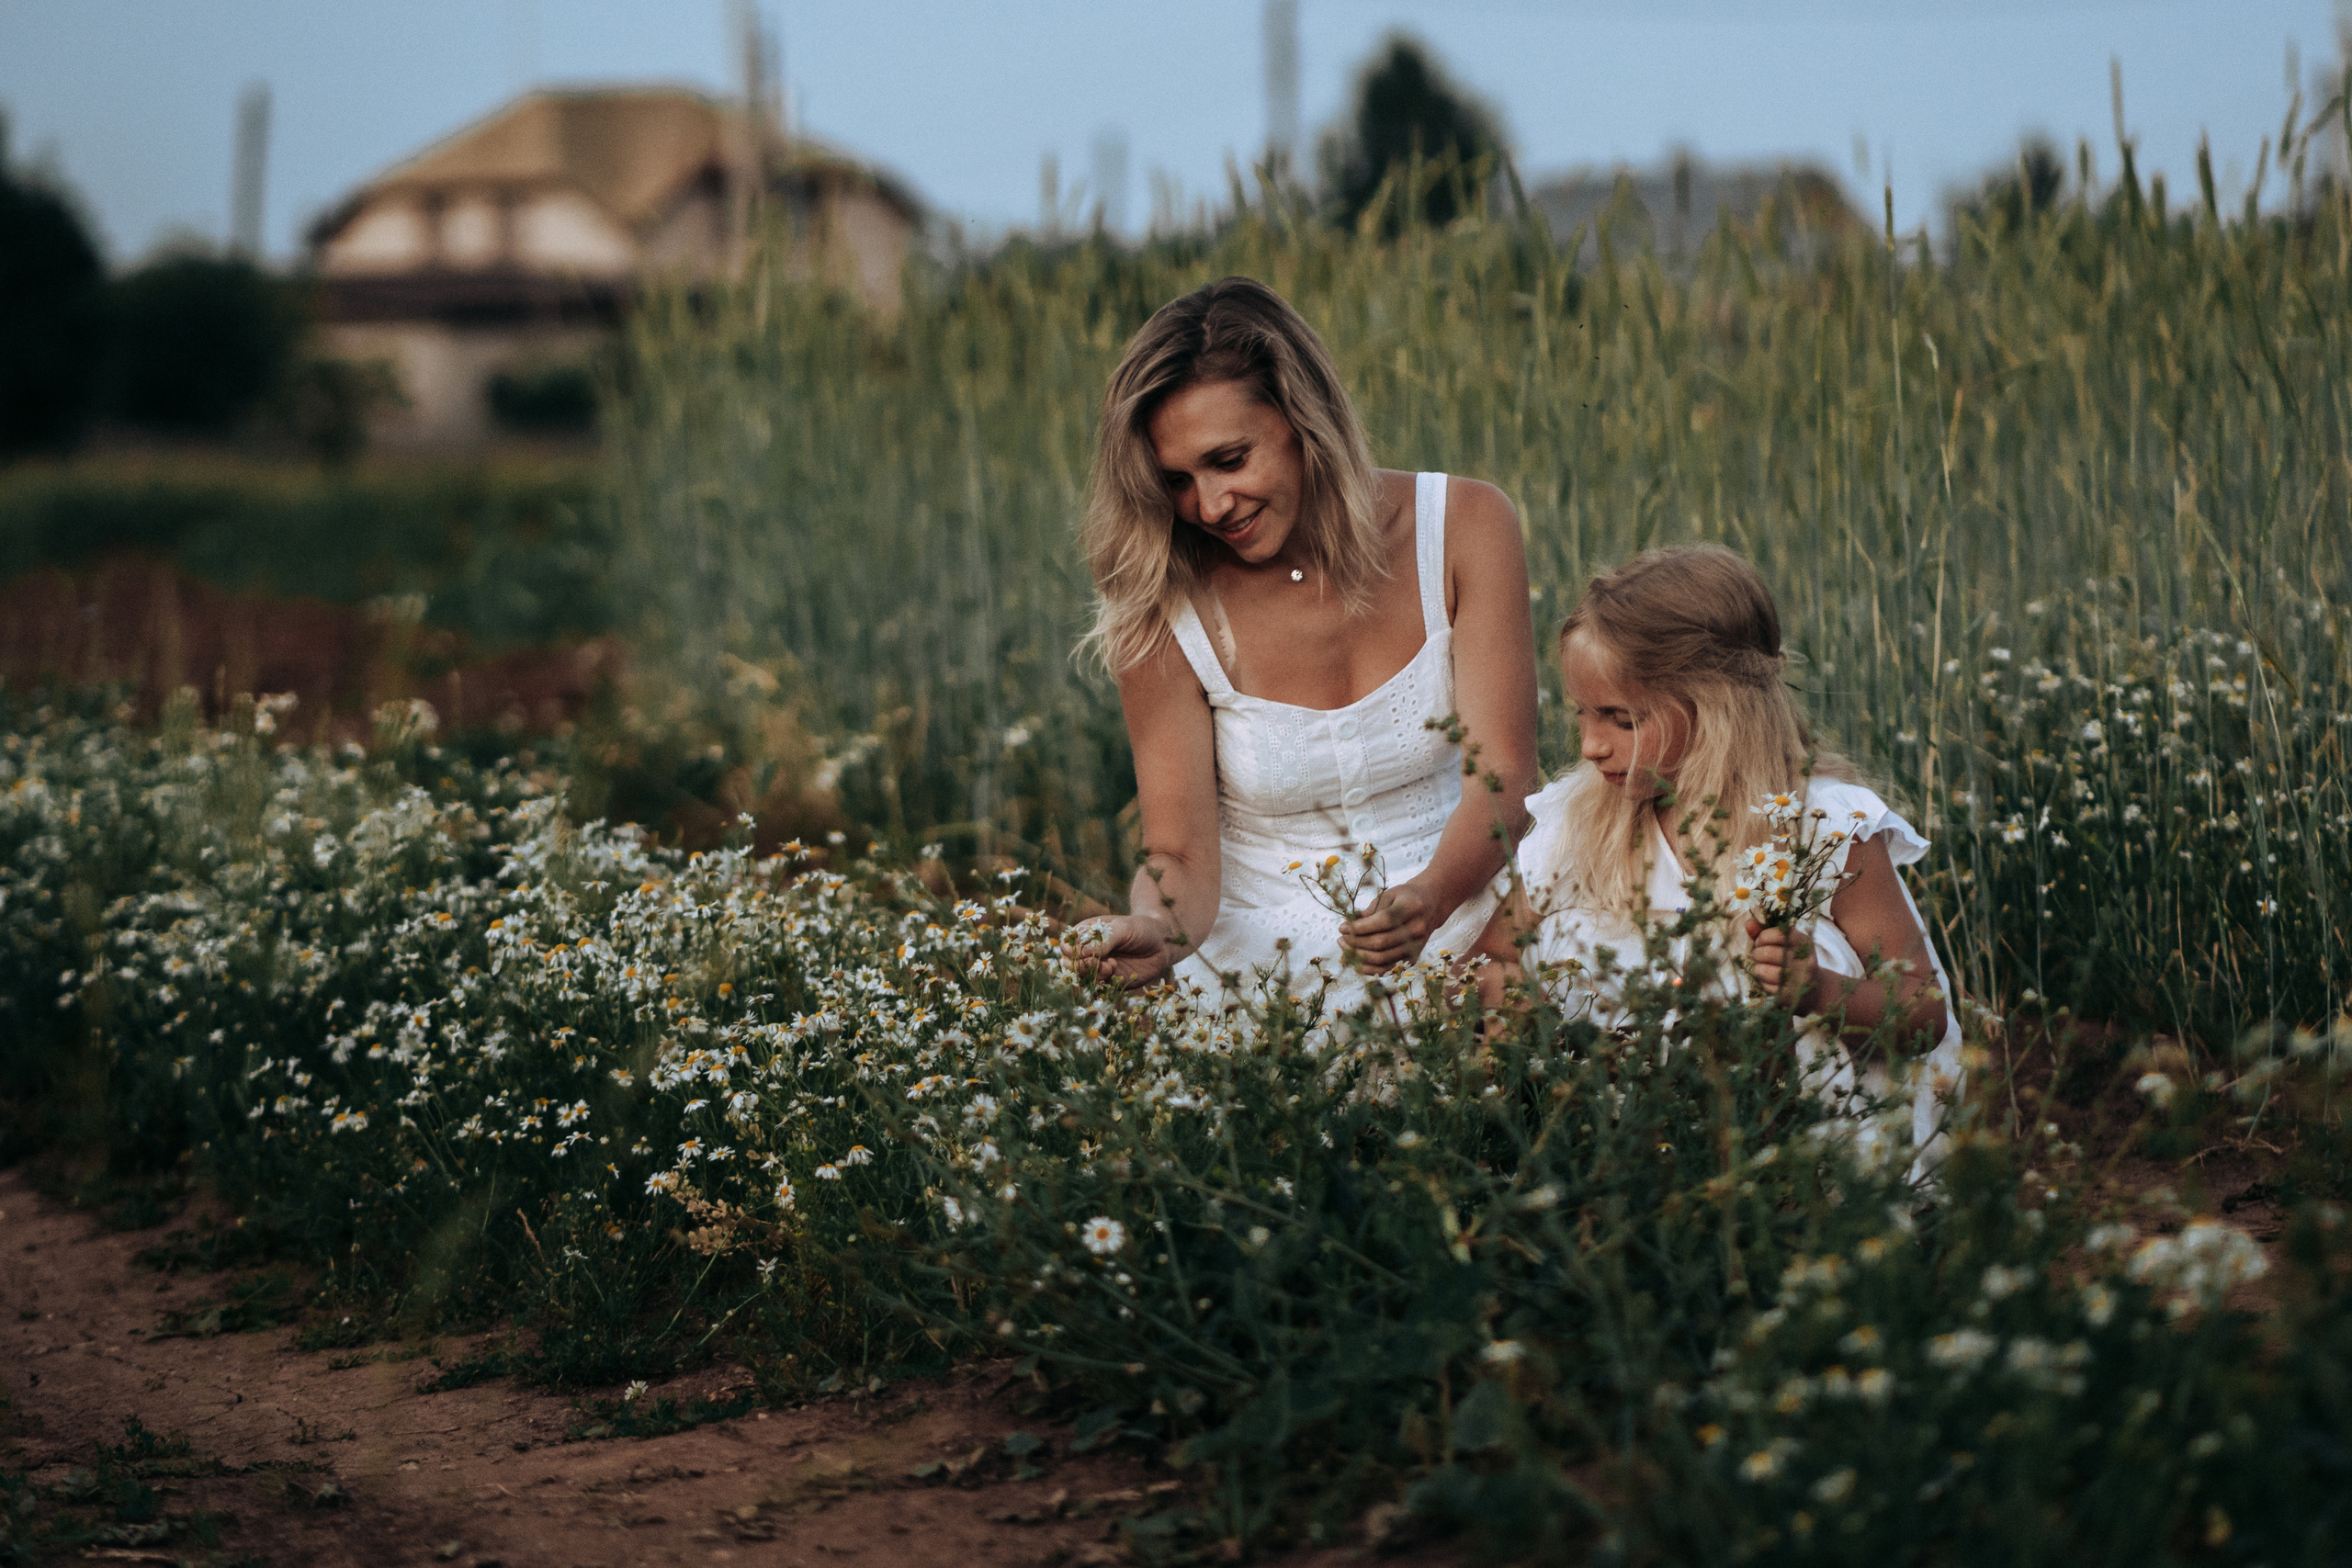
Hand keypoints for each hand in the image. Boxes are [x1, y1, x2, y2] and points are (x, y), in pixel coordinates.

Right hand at [1065, 914, 1179, 987]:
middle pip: (1069, 963)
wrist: (1162, 944)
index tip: (1084, 950)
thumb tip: (1082, 953)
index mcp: (1086, 934)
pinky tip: (1114, 970)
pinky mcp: (1109, 981)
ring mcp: (1097, 967)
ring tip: (1110, 966)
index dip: (1070, 949)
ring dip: (1091, 974)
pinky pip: (1096, 986)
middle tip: (1098, 961)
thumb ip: (1104, 939)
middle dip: (1080, 965)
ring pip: (1081, 977)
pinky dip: (1102, 981)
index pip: (1066, 944)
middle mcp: (1088, 952)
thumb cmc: (1140, 929)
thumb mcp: (1123, 928)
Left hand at [1341, 880, 1439, 970]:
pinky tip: (1354, 961)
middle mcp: (1417, 929)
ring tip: (1345, 947)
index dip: (1360, 927)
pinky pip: (1387, 968)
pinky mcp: (1412, 958)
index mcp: (1412, 908)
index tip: (1342, 927)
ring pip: (1382, 959)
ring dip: (1359, 956)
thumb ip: (1371, 909)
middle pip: (1381, 943)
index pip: (1383, 922)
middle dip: (1356, 943)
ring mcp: (1416, 946)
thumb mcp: (1389, 894)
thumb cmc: (1404, 897)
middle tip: (1340, 938)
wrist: (1431, 906)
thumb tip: (1350, 926)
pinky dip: (1368, 968)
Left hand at [1744, 917, 1815, 1008]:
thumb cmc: (1793, 961)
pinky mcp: (1793, 995)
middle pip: (1767, 952)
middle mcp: (1806, 960)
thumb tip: (1748, 923)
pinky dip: (1763, 983)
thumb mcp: (1784, 944)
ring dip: (1757, 969)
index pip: (1778, 933)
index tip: (1761, 941)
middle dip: (1757, 953)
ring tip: (1762, 968)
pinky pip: (1766, 987)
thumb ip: (1765, 932)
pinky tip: (1770, 981)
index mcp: (1804, 942)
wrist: (1814, 990)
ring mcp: (1800, 979)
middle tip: (1759, 956)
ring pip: (1763, 971)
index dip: (1763, 937)